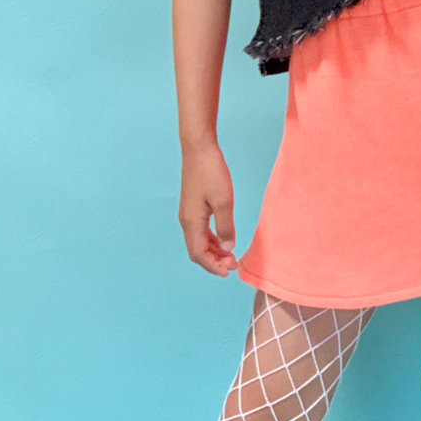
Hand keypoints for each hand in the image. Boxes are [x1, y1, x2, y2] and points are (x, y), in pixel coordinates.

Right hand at [179, 142, 238, 276]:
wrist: (199, 148)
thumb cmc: (211, 172)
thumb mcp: (224, 201)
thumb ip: (226, 226)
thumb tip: (228, 247)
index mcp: (191, 222)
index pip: (198, 254)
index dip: (213, 266)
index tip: (229, 271)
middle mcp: (186, 220)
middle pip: (197, 251)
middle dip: (214, 261)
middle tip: (234, 265)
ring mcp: (188, 213)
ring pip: (198, 241)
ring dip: (213, 251)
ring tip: (231, 256)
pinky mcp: (193, 206)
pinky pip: (200, 230)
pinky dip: (212, 239)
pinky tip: (224, 239)